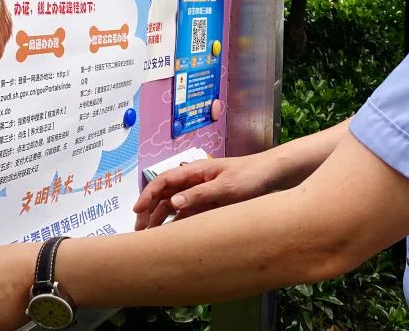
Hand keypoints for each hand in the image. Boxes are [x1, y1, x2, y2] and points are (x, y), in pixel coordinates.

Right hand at [133, 153, 281, 229]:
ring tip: (149, 236)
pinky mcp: (209, 203)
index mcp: (195, 171)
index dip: (148, 194)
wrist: (271, 175)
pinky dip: (176, 223)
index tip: (137, 210)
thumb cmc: (250, 176)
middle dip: (149, 210)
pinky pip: (188, 213)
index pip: (164, 180)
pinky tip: (170, 236)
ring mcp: (201, 192)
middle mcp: (194, 181)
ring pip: (174, 205)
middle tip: (138, 229)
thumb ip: (200, 194)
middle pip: (165, 194)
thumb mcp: (226, 187)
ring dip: (160, 218)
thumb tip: (173, 202)